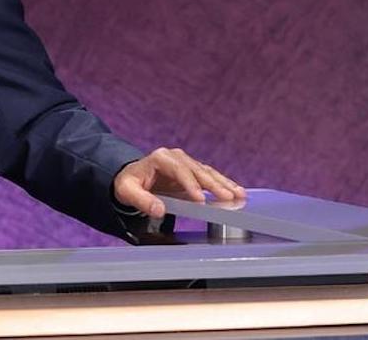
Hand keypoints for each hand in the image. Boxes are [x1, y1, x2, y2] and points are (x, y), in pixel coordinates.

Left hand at [112, 147, 245, 217]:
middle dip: (214, 184)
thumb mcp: (127, 191)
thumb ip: (142, 200)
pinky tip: (237, 192)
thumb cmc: (129, 183)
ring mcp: (186, 163)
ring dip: (224, 184)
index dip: (190, 184)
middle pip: (197, 170)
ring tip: (239, 195)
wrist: (132, 176)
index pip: (179, 170)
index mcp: (160, 158)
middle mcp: (175, 157)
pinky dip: (223, 184)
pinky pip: (210, 176)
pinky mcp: (192, 171)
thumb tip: (159, 210)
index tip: (200, 199)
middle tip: (229, 197)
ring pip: (207, 172)